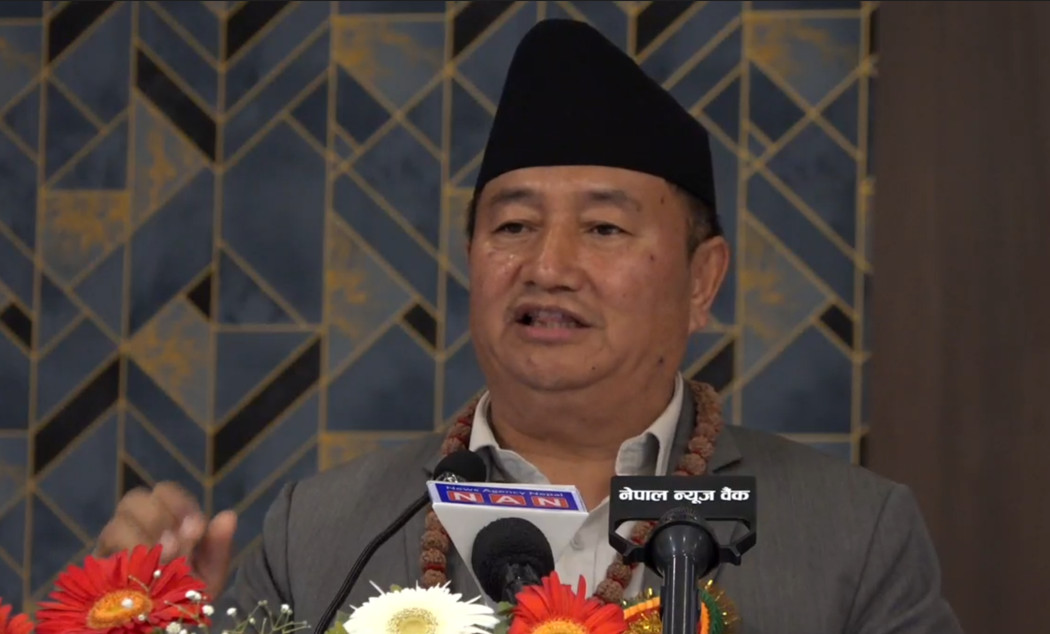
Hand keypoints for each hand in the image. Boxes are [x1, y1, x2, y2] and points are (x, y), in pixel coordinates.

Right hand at [97, 482, 237, 598]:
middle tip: (177, 543)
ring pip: (115, 525)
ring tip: (164, 558)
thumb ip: (218, 546)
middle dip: (159, 517)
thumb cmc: (189, 595)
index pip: (164, 492)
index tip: (196, 526)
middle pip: (134, 500)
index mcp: (164, 521)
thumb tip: (228, 515)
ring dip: (142, 538)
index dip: (180, 503)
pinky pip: (102, 557)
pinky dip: (127, 561)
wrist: (163, 627)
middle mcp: (134, 528)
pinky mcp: (97, 573)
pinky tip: (144, 575)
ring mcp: (112, 549)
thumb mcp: (210, 573)